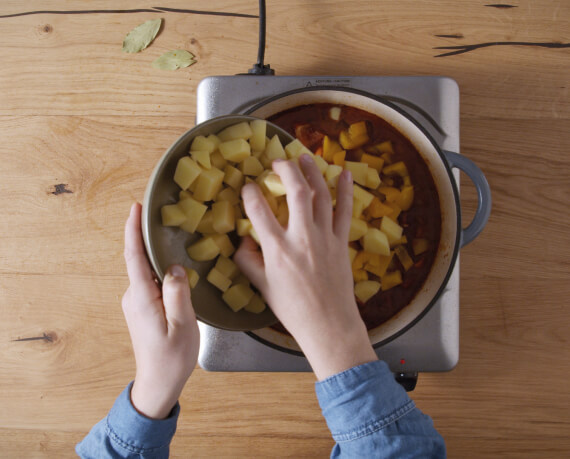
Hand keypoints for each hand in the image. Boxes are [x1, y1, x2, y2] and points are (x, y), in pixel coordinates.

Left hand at [121, 203, 199, 418]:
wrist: (158, 382)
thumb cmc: (172, 356)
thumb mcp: (183, 324)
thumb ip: (178, 293)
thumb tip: (176, 267)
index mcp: (142, 297)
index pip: (134, 256)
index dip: (133, 230)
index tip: (135, 208)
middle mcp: (134, 296)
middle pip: (138, 259)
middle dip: (145, 235)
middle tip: (159, 214)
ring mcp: (136, 302)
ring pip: (145, 270)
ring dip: (153, 251)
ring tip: (170, 234)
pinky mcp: (142, 307)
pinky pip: (150, 280)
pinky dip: (158, 266)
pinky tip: (173, 263)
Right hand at [234, 155, 376, 379]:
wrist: (328, 324)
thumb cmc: (292, 308)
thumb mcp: (262, 286)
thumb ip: (248, 261)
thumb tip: (243, 242)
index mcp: (277, 249)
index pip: (258, 210)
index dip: (251, 193)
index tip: (248, 187)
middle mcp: (302, 237)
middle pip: (295, 192)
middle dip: (286, 170)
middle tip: (278, 162)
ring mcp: (325, 237)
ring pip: (321, 195)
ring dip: (313, 172)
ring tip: (305, 157)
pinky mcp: (341, 242)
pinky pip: (345, 210)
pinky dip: (346, 190)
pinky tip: (344, 174)